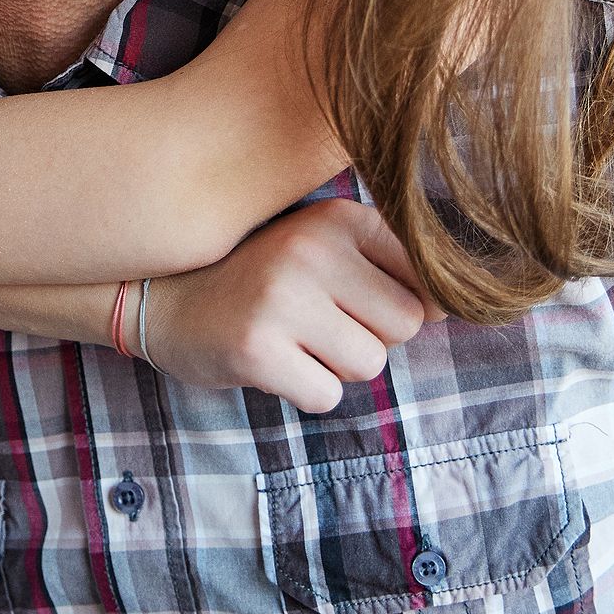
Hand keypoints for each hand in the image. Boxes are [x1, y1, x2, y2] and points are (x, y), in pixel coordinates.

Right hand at [141, 199, 439, 412]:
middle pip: (406, 324)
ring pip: (369, 364)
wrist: (162, 299)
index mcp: (339, 217)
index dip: (394, 304)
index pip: (425, 280)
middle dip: (370, 337)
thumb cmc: (262, 280)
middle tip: (316, 322)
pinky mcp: (256, 348)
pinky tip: (270, 361)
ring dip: (336, 366)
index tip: (349, 299)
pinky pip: (326, 396)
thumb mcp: (323, 251)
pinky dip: (304, 390)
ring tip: (292, 338)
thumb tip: (451, 308)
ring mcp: (282, 297)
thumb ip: (389, 269)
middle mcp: (313, 247)